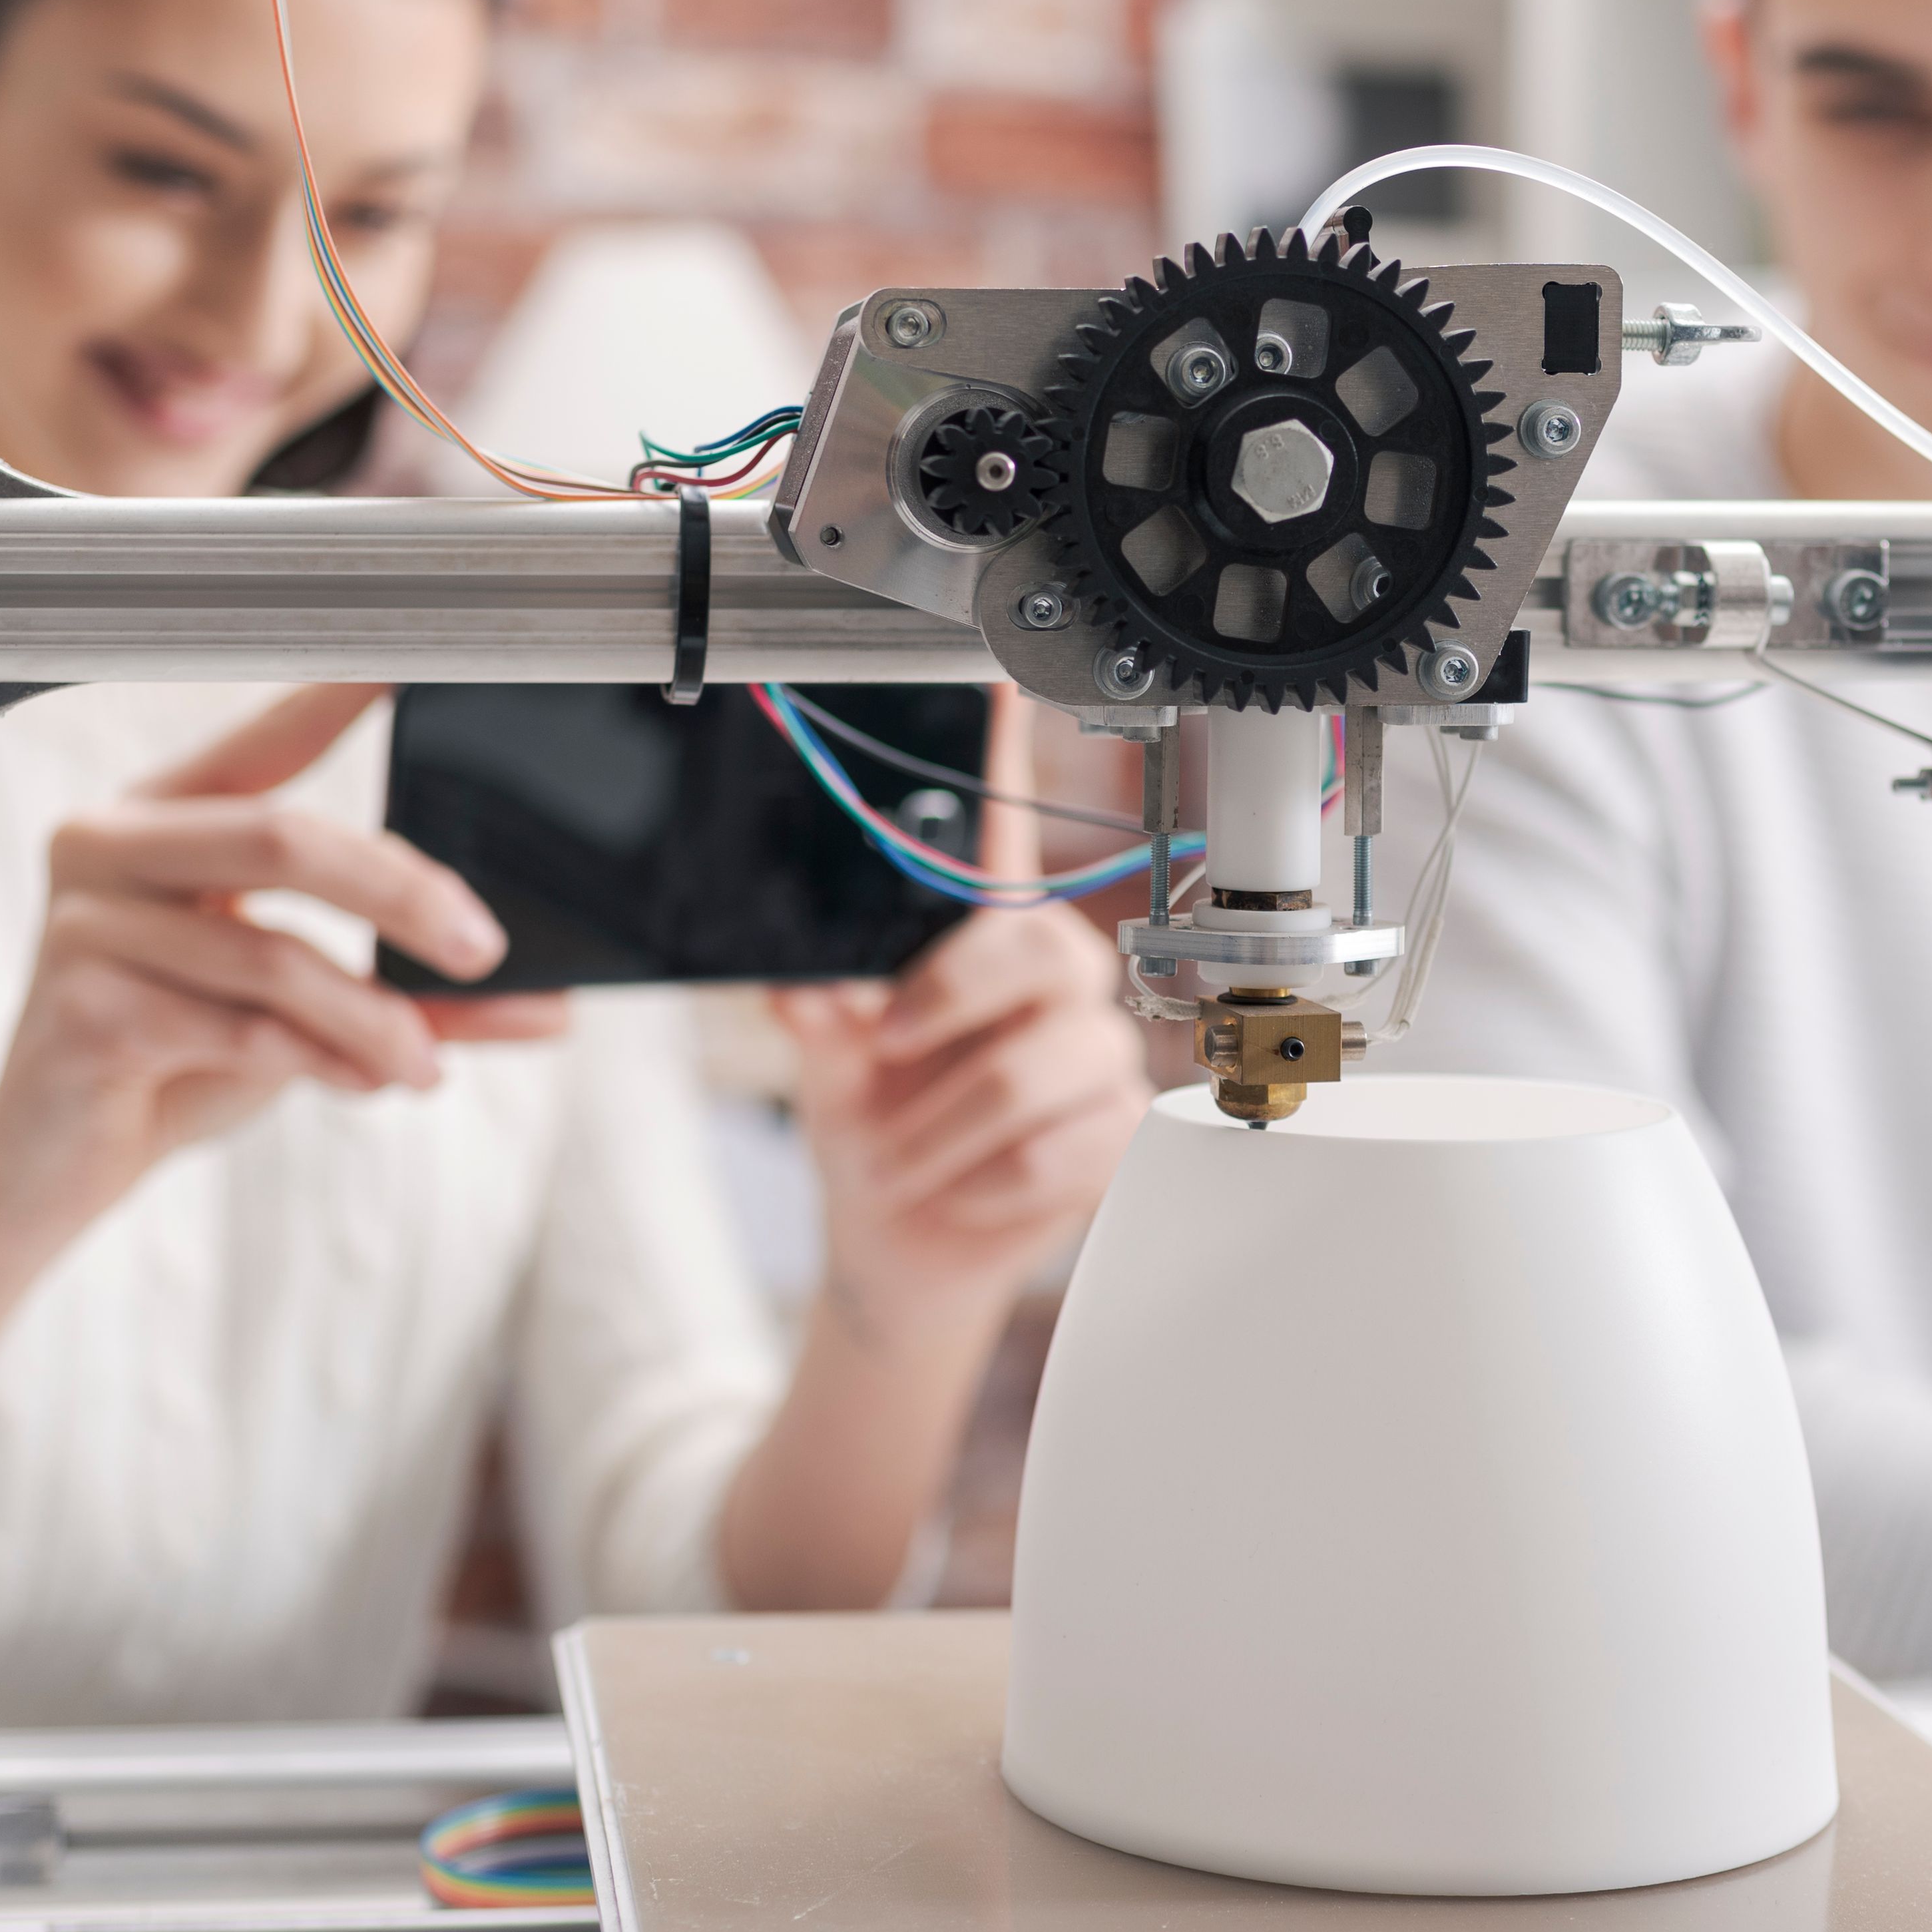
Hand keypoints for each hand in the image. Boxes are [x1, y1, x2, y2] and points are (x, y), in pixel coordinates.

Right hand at [0, 684, 566, 1241]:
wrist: (50, 1166)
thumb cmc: (176, 1061)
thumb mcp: (306, 1010)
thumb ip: (416, 995)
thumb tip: (550, 1000)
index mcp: (162, 812)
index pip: (269, 735)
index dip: (341, 692)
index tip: (415, 656)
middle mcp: (107, 844)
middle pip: (285, 837)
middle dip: (403, 895)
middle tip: (482, 948)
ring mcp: (82, 926)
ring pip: (272, 955)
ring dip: (376, 1018)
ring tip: (425, 1065)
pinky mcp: (79, 1013)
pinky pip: (239, 1029)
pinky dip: (324, 1061)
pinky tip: (363, 1083)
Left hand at [772, 691, 1148, 1349]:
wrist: (902, 1247)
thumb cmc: (874, 1134)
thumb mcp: (824, 1067)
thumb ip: (817, 1017)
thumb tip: (811, 988)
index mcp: (980, 937)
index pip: (997, 828)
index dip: (1003, 756)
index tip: (994, 684)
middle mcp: (1051, 979)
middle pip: (1033, 947)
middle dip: (942, 1010)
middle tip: (883, 1052)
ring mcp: (1095, 1051)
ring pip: (1033, 1066)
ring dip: (941, 1128)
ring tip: (904, 1157)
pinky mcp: (1120, 1130)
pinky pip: (1057, 1143)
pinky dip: (983, 1178)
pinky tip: (961, 1185)